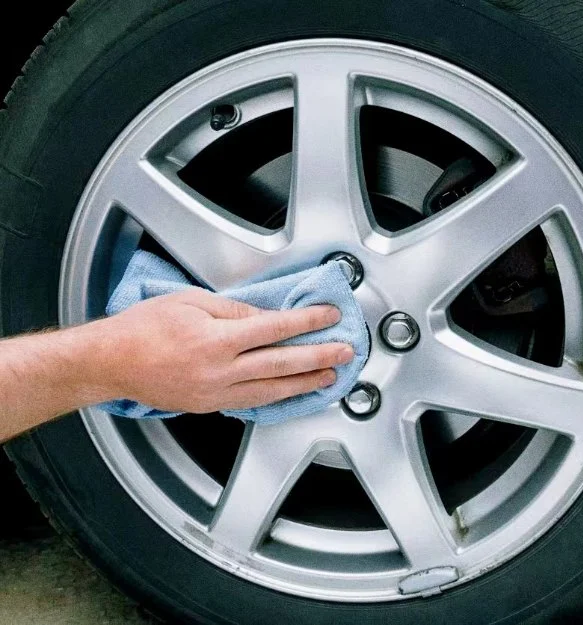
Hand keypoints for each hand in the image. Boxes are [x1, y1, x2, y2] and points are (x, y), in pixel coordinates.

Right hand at [91, 288, 353, 412]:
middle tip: (345, 352)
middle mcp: (220, 370)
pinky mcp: (210, 406)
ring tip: (329, 377)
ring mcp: (217, 392)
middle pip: (282, 364)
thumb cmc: (144, 327)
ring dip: (306, 383)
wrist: (111, 362)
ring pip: (272, 390)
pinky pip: (252, 402)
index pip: (275, 328)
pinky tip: (294, 393)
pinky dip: (278, 398)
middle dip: (319, 357)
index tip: (329, 316)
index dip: (307, 322)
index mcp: (217, 339)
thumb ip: (234, 309)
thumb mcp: (191, 302)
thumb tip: (266, 315)